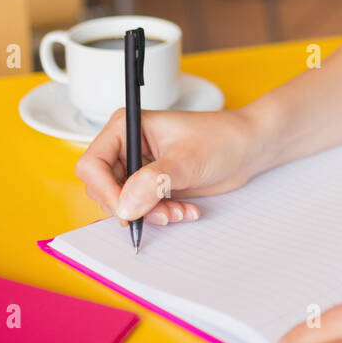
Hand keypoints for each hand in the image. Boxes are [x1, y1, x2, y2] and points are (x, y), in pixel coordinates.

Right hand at [75, 107, 274, 226]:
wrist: (249, 148)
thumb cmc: (222, 138)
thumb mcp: (187, 160)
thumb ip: (154, 182)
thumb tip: (125, 206)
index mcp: (126, 127)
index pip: (92, 164)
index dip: (105, 191)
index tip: (128, 209)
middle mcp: (127, 146)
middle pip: (103, 188)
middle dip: (133, 206)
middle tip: (162, 213)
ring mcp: (138, 167)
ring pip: (123, 203)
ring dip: (150, 214)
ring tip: (179, 211)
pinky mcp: (151, 185)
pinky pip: (141, 209)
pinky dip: (161, 215)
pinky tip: (185, 210)